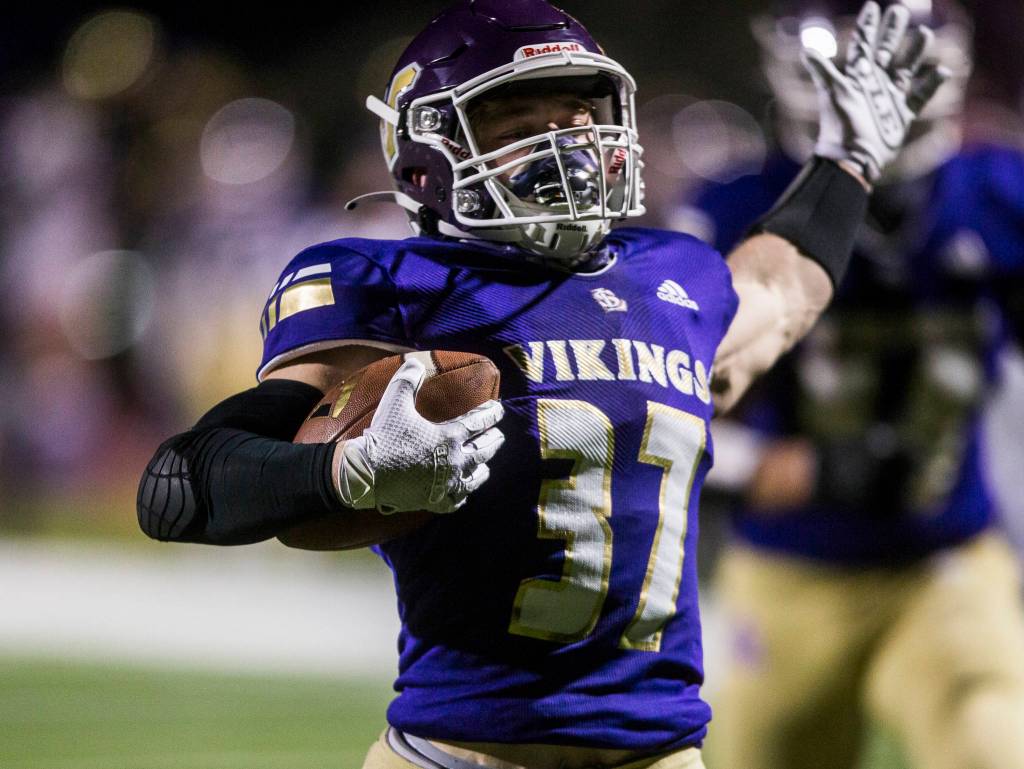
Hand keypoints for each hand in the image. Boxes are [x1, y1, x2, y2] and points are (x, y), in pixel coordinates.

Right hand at [333, 357, 504, 513]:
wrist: (367, 473)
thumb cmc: (384, 436)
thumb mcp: (395, 401)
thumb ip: (408, 379)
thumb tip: (415, 362)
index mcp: (449, 436)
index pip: (478, 422)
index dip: (491, 414)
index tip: (499, 409)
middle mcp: (454, 461)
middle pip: (484, 451)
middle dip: (493, 441)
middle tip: (499, 436)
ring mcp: (446, 484)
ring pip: (475, 478)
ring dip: (483, 469)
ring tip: (486, 465)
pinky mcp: (434, 500)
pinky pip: (456, 500)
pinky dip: (462, 495)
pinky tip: (463, 492)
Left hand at [803, 1, 948, 183]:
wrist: (852, 157)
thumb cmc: (841, 125)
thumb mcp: (833, 94)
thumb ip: (823, 71)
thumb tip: (806, 50)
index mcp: (858, 77)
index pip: (864, 45)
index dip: (868, 26)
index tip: (872, 5)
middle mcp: (873, 84)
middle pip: (886, 51)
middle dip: (892, 31)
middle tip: (900, 9)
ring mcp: (888, 99)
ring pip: (905, 70)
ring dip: (915, 52)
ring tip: (924, 33)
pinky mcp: (901, 116)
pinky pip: (920, 97)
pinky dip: (931, 85)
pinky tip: (943, 71)